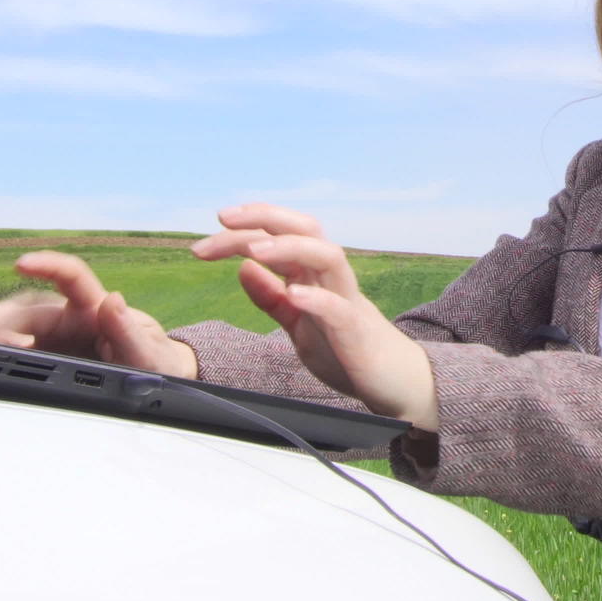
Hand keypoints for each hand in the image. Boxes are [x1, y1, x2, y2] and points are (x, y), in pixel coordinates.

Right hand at [0, 251, 198, 378]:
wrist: (157, 383)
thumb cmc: (156, 361)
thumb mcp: (150, 353)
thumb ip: (130, 331)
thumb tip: (114, 300)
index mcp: (97, 309)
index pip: (71, 276)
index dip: (46, 265)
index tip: (22, 263)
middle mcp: (72, 319)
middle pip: (28, 309)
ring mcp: (56, 339)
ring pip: (14, 328)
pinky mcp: (47, 358)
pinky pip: (15, 351)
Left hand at [193, 204, 438, 430]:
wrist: (394, 383)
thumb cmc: (347, 350)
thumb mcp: (297, 324)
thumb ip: (270, 298)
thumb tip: (242, 268)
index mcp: (313, 276)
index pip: (280, 237)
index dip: (245, 229)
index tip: (207, 238)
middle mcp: (330, 279)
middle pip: (305, 230)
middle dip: (265, 218)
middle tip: (224, 218)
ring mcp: (347, 301)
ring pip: (327, 256)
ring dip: (290, 247)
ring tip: (254, 249)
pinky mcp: (357, 331)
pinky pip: (339, 308)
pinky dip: (316, 298)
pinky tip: (293, 294)